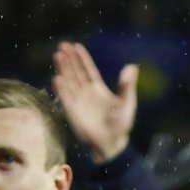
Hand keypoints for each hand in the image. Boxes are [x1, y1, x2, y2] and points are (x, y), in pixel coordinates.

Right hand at [51, 42, 138, 160]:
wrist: (112, 144)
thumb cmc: (121, 124)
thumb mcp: (127, 103)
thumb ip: (127, 85)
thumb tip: (132, 66)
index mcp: (98, 89)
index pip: (88, 70)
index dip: (82, 58)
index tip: (75, 46)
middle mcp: (86, 93)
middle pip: (75, 72)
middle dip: (69, 59)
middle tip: (63, 45)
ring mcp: (78, 102)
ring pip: (68, 81)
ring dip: (63, 69)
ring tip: (58, 55)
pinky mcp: (72, 112)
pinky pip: (65, 98)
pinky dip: (61, 89)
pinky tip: (57, 78)